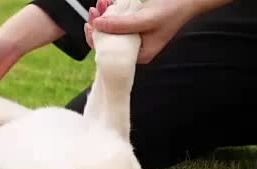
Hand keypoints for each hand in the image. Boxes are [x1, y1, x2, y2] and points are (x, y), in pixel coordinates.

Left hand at [85, 0, 232, 63]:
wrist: (187, 0)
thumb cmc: (173, 11)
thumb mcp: (145, 19)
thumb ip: (121, 24)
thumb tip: (98, 24)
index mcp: (139, 55)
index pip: (110, 53)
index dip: (96, 40)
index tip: (90, 25)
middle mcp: (134, 48)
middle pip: (107, 40)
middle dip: (98, 24)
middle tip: (94, 10)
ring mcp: (133, 36)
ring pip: (110, 29)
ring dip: (103, 15)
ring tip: (101, 3)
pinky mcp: (133, 25)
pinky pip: (117, 20)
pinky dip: (111, 11)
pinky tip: (107, 3)